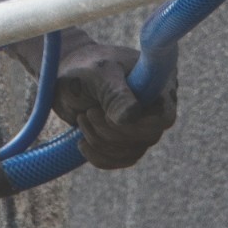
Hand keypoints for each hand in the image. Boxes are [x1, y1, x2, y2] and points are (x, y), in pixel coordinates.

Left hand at [9, 29, 177, 169]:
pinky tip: (81, 141)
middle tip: (88, 113)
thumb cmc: (82, 67)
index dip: (135, 123)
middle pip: (149, 137)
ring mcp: (143, 123)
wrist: (64, 76)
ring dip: (101, 141)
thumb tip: (132, 116)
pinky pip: (122, 160)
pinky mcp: (128, 139)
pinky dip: (99, 155)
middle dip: (112, 132)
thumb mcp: (97, 75)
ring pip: (133, 151)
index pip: (163, 116)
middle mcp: (156, 104)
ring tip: (82, 117)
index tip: (101, 111)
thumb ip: (114, 93)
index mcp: (157, 82)